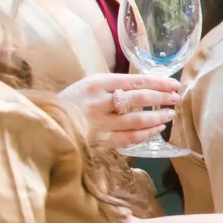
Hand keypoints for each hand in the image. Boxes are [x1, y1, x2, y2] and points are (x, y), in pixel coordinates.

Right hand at [57, 72, 181, 150]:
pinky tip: (157, 129)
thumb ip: (114, 86)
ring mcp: (100, 123)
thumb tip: (147, 86)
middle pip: (139, 98)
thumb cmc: (70, 102)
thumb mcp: (88, 85)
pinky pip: (129, 137)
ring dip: (157, 116)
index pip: (135, 81)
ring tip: (170, 114)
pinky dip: (146, 133)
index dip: (158, 83)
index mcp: (97, 83)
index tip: (174, 84)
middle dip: (161, 97)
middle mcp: (100, 102)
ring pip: (137, 119)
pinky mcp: (100, 141)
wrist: (45, 123)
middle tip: (176, 98)